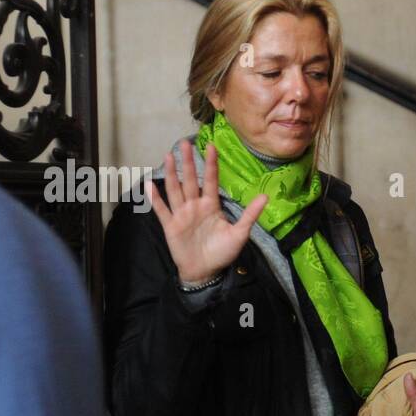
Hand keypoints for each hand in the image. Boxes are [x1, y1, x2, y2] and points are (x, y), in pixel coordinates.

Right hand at [147, 139, 267, 283]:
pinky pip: (162, 210)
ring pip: (175, 190)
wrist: (205, 272)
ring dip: (171, 174)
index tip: (211, 146)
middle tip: (184, 143)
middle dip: (188, 162)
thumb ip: (249, 215)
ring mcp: (182, 214)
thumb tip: (265, 196)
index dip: (211, 164)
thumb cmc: (222, 253)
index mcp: (211, 205)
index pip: (210, 180)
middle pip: (190, 180)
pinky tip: (150, 185)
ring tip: (169, 156)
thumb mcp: (239, 234)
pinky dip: (155, 199)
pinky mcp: (171, 226)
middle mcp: (195, 206)